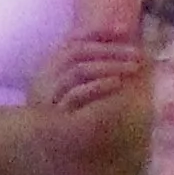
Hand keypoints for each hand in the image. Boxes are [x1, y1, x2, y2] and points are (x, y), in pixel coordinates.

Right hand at [34, 24, 149, 110]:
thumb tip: (118, 48)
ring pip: (79, 70)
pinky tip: (117, 83)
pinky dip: (99, 86)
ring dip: (110, 65)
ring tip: (133, 67)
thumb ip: (88, 67)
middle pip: (78, 51)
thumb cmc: (60, 115)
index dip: (99, 31)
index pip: (74, 39)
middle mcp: (47, 74)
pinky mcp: (56, 112)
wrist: (36, 145)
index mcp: (49, 64)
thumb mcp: (70, 87)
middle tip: (137, 52)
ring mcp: (49, 93)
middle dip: (110, 49)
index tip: (125, 29)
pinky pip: (78, 94)